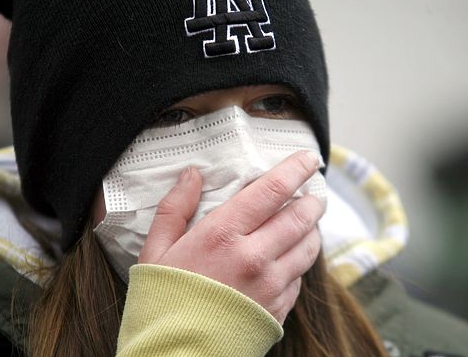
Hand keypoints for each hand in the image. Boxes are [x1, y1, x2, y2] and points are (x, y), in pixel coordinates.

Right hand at [138, 150, 323, 323]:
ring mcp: (270, 286)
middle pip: (300, 216)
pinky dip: (300, 261)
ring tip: (307, 221)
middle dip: (311, 200)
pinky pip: (300, 277)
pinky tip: (290, 258)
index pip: (272, 190)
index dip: (295, 169)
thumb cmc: (161, 303)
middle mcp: (254, 257)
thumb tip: (192, 174)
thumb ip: (175, 208)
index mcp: (222, 235)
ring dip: (312, 228)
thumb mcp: (155, 251)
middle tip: (311, 193)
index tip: (308, 159)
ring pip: (309, 246)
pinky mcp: (278, 309)